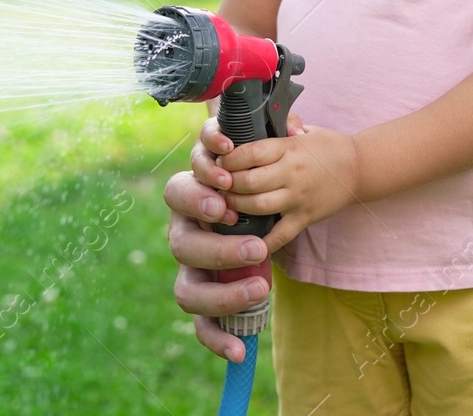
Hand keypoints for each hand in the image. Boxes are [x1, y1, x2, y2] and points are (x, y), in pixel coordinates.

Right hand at [165, 113, 303, 362]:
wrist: (276, 206)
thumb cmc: (266, 177)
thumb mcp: (266, 157)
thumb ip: (270, 143)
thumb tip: (293, 121)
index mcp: (194, 195)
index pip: (179, 188)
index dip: (199, 189)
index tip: (230, 188)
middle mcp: (185, 232)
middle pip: (182, 243)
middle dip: (217, 246)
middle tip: (254, 247)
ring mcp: (192, 269)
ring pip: (187, 288)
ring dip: (222, 293)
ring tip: (262, 286)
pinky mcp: (207, 298)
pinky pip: (201, 325)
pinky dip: (218, 339)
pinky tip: (240, 353)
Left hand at [219, 125, 361, 248]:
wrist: (359, 168)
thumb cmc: (328, 146)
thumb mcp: (306, 129)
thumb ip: (282, 122)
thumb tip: (259, 114)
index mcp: (290, 148)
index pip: (251, 152)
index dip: (229, 158)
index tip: (220, 160)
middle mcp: (292, 173)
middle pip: (249, 182)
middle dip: (227, 184)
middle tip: (216, 183)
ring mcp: (298, 198)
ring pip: (258, 206)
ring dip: (237, 206)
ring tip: (225, 203)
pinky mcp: (305, 218)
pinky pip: (281, 235)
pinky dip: (263, 242)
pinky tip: (246, 240)